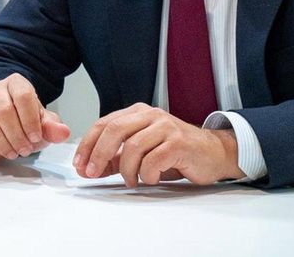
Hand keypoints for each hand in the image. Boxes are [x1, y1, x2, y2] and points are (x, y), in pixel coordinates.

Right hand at [0, 73, 70, 160]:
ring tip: (13, 153)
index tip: (36, 138)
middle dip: (16, 135)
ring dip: (2, 143)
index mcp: (16, 83)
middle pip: (3, 110)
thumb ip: (52, 127)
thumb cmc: (25, 121)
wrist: (3, 123)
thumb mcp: (41, 123)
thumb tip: (63, 132)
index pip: (23, 96)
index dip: (30, 119)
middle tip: (25, 150)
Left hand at [73, 103, 242, 186]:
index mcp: (137, 113)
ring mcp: (165, 127)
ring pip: (132, 146)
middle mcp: (150, 115)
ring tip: (131, 181)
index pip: (103, 124)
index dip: (88, 144)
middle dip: (98, 154)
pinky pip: (153, 160)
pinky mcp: (179, 142)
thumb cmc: (175, 152)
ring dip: (126, 170)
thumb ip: (116, 159)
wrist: (214, 153)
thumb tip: (90, 169)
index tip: (79, 163)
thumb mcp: (141, 154)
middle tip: (92, 173)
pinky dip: (146, 174)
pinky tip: (150, 179)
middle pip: (114, 130)